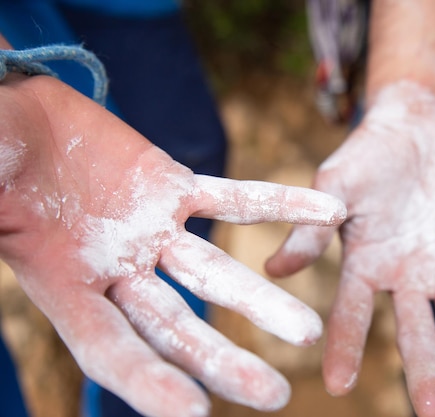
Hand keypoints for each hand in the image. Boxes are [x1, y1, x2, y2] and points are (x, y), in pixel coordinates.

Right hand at [0, 75, 345, 416]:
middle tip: (275, 395)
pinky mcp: (176, 188)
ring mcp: (153, 231)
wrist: (24, 118)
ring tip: (310, 331)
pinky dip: (279, 206)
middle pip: (177, 326)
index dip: (147, 383)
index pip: (110, 349)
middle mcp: (118, 271)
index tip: (194, 415)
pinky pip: (235, 198)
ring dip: (263, 299)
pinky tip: (328, 214)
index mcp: (66, 287)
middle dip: (223, 361)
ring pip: (215, 272)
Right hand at [266, 81, 434, 416]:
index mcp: (364, 265)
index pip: (352, 313)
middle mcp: (404, 276)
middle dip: (426, 371)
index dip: (345, 347)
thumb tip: (272, 268)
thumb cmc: (366, 155)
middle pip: (416, 331)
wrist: (414, 125)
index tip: (339, 386)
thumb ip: (311, 228)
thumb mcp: (333, 187)